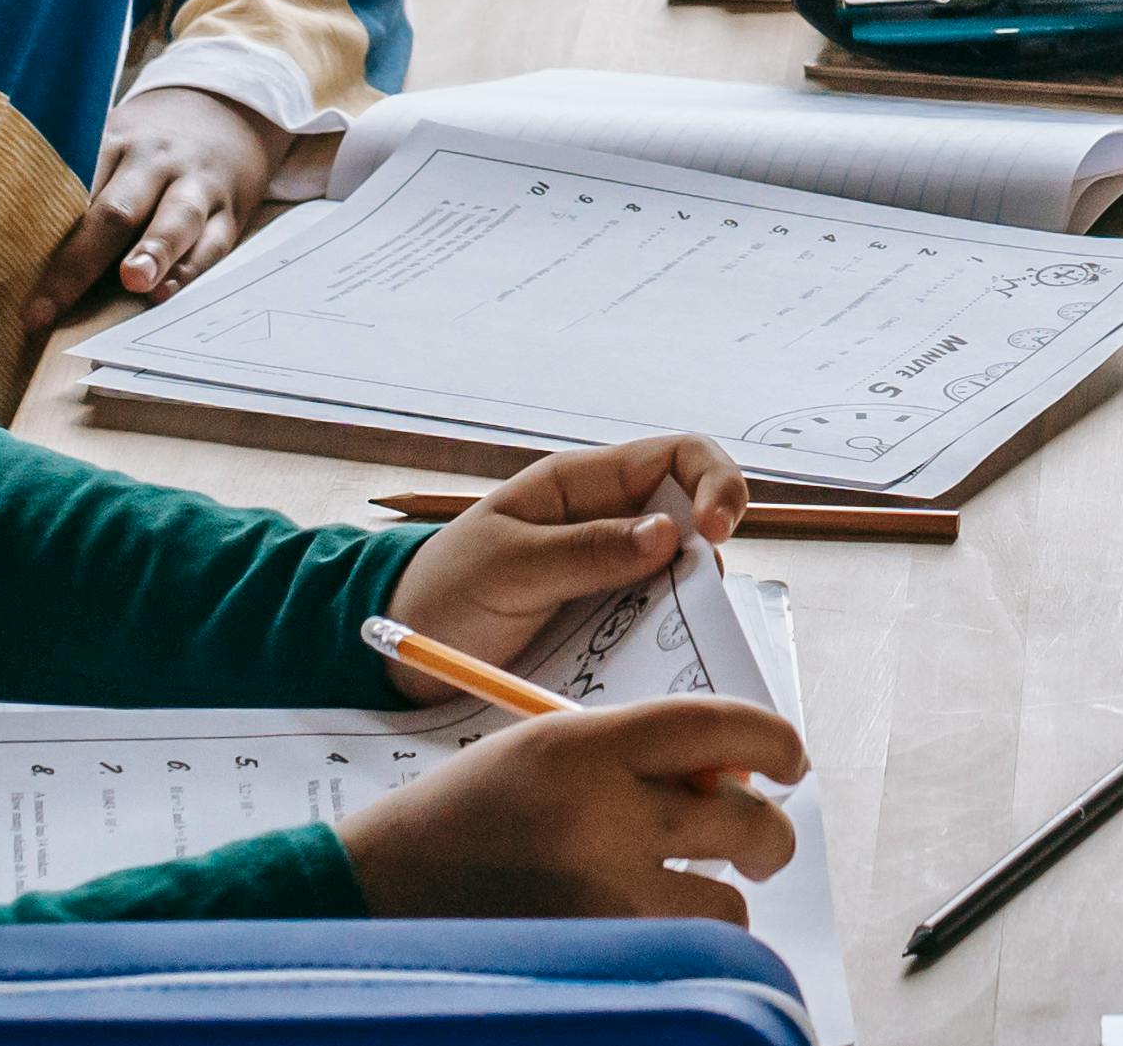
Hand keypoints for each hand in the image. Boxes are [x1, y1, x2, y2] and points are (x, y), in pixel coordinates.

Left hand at [25, 88, 290, 339]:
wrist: (222, 113)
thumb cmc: (144, 148)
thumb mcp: (110, 142)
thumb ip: (73, 185)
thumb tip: (11, 253)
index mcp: (114, 143)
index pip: (70, 187)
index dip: (36, 233)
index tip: (3, 275)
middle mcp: (154, 162)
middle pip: (116, 209)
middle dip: (81, 259)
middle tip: (48, 304)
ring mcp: (196, 185)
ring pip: (176, 217)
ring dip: (154, 250)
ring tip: (134, 281)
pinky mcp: (228, 212)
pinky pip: (212, 243)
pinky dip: (189, 270)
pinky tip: (166, 292)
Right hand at [334, 696, 808, 923]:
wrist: (376, 891)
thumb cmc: (471, 816)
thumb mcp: (547, 751)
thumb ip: (637, 757)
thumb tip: (735, 781)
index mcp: (586, 745)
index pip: (719, 725)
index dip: (774, 741)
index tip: (790, 760)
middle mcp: (604, 815)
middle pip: (746, 820)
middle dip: (771, 835)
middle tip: (762, 842)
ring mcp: (603, 898)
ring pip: (727, 906)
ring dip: (721, 903)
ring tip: (683, 897)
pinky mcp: (597, 958)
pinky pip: (686, 958)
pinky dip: (685, 949)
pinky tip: (652, 934)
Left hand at [383, 435, 754, 662]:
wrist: (405, 654)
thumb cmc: (445, 590)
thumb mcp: (508, 566)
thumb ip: (585, 550)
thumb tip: (672, 534)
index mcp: (585, 484)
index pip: (679, 457)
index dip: (715, 483)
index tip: (717, 533)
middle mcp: (610, 523)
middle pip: (695, 518)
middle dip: (710, 554)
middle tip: (698, 599)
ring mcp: (613, 576)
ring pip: (683, 578)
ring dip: (690, 605)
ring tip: (671, 639)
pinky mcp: (609, 625)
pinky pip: (656, 624)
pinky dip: (667, 641)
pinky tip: (655, 664)